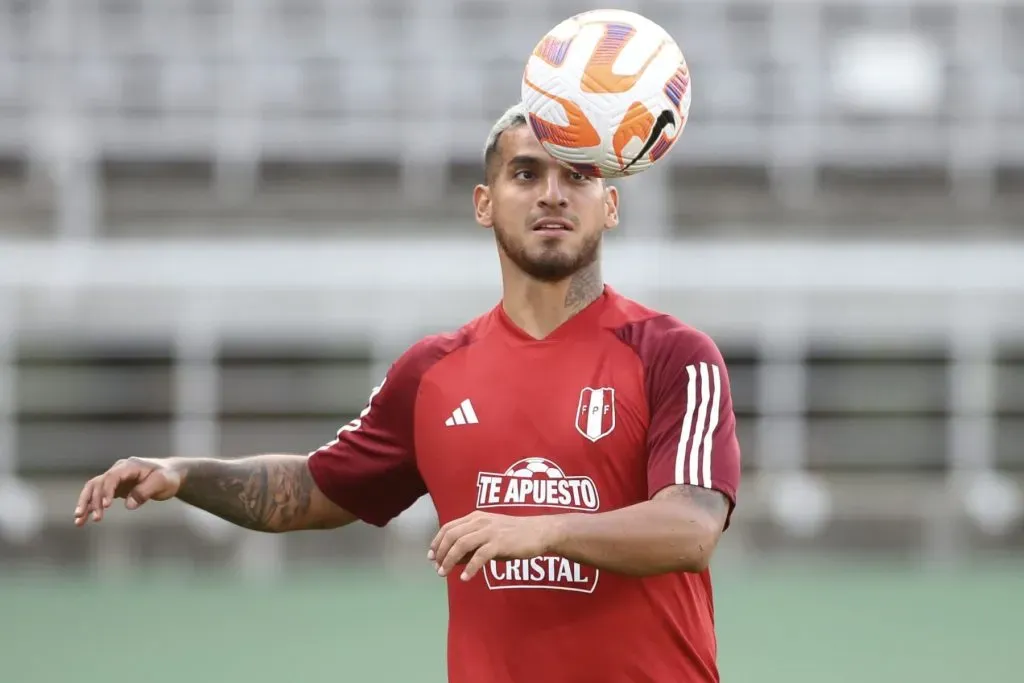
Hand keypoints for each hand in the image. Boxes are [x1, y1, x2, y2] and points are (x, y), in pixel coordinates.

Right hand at [74, 457, 182, 526]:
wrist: (171, 474)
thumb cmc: (168, 477)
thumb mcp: (162, 483)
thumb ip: (145, 492)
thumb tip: (129, 504)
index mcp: (129, 466)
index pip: (112, 477)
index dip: (106, 491)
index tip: (105, 506)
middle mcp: (118, 470)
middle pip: (98, 483)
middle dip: (93, 501)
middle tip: (97, 518)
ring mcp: (115, 479)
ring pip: (93, 489)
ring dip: (85, 504)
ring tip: (79, 521)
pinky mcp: (114, 488)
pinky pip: (98, 496)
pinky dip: (90, 507)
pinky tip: (83, 519)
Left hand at [428, 511, 561, 581]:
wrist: (538, 532)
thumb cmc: (513, 535)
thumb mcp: (488, 537)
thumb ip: (471, 546)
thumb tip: (452, 560)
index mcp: (475, 517)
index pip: (448, 527)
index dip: (437, 542)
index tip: (431, 556)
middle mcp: (479, 522)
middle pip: (452, 536)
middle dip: (440, 553)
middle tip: (437, 568)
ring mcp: (489, 531)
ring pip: (461, 544)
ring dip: (449, 560)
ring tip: (444, 573)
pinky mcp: (499, 543)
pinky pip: (479, 556)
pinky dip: (470, 568)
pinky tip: (465, 578)